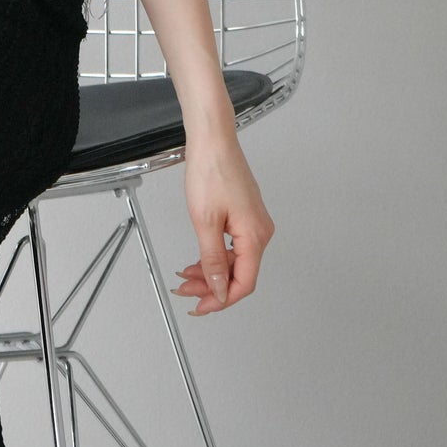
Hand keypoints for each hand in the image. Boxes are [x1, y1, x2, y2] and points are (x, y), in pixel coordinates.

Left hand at [172, 134, 274, 315]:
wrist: (212, 140)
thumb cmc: (210, 171)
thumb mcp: (205, 222)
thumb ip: (212, 260)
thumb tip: (219, 289)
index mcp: (255, 236)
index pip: (244, 283)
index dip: (221, 299)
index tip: (200, 307)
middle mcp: (260, 231)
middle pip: (239, 273)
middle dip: (211, 286)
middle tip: (185, 291)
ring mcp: (253, 222)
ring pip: (234, 260)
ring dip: (211, 271)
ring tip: (186, 276)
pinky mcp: (245, 214)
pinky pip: (232, 245)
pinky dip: (214, 254)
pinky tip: (198, 258)